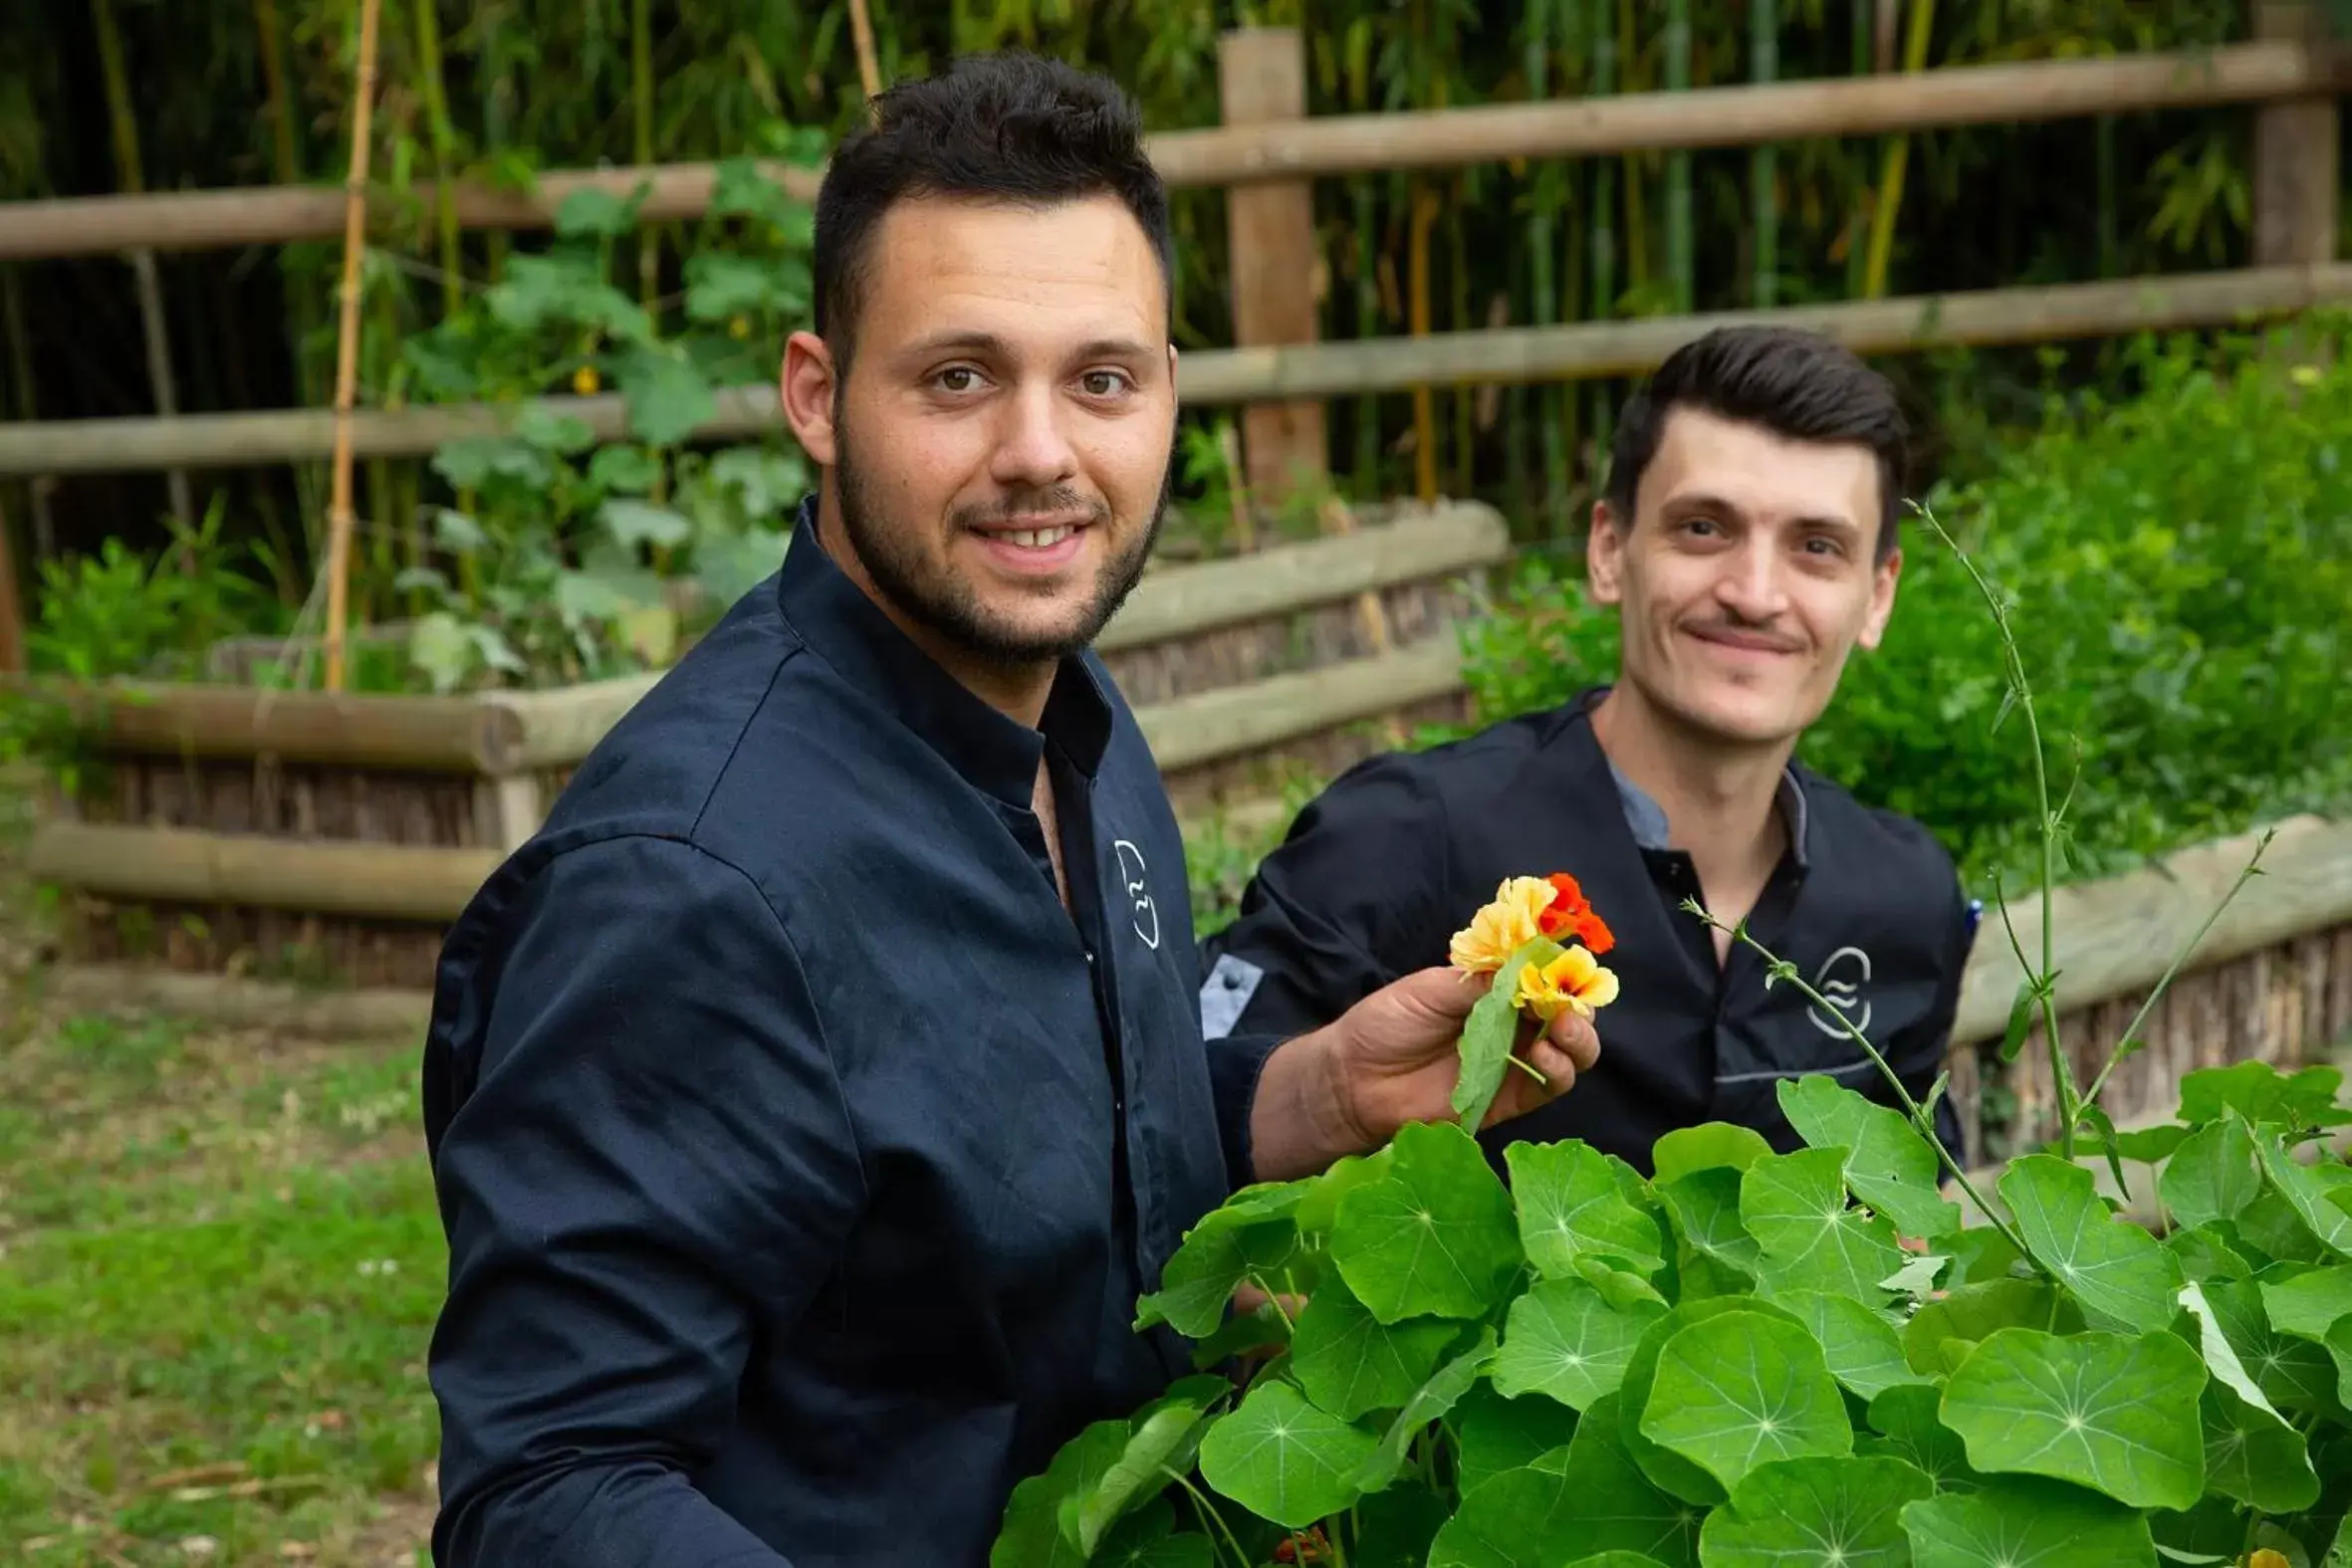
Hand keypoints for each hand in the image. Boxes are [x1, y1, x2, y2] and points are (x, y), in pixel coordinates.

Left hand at [1325, 965, 1599, 1144]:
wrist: (1354, 1079)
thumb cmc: (1386, 1024)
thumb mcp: (1431, 989)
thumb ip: (1480, 983)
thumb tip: (1527, 968)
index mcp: (1493, 991)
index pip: (1544, 978)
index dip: (1562, 972)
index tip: (1567, 967)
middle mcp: (1511, 1025)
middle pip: (1567, 1014)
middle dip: (1577, 1007)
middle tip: (1568, 1005)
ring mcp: (1513, 1062)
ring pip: (1569, 1052)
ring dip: (1578, 1038)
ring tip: (1561, 1029)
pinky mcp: (1509, 1099)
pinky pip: (1549, 1087)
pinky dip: (1558, 1070)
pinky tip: (1544, 1055)